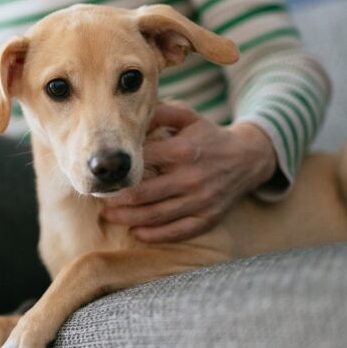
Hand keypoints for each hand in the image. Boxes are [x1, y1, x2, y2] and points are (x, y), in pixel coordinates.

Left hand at [101, 103, 276, 242]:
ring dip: (127, 218)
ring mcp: (201, 201)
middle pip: (143, 194)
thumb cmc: (209, 136)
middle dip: (115, 199)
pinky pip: (177, 231)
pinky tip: (136, 232)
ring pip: (155, 215)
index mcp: (182, 150)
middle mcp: (191, 177)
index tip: (101, 173)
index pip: (141, 162)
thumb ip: (159, 113)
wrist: (248, 159)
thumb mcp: (188, 117)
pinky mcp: (208, 218)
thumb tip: (128, 112)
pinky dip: (153, 235)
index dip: (118, 170)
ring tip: (108, 216)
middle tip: (98, 198)